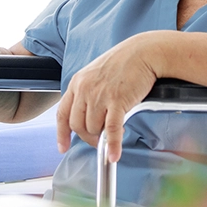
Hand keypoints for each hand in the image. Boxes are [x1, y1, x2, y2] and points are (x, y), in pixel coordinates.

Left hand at [55, 33, 162, 162]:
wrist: (144, 52)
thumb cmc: (124, 61)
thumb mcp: (96, 73)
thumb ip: (88, 92)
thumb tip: (89, 117)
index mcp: (78, 82)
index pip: (62, 113)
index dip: (62, 133)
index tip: (63, 146)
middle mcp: (85, 89)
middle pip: (77, 125)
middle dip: (87, 137)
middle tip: (98, 140)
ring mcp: (100, 96)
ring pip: (93, 129)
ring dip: (102, 136)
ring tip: (114, 133)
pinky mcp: (117, 101)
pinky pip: (111, 130)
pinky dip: (112, 145)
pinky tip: (114, 154)